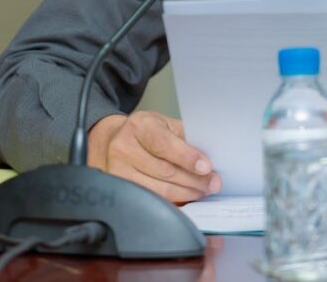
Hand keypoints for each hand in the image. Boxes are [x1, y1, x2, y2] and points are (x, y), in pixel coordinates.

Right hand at [87, 111, 220, 202]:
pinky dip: (172, 201)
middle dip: (193, 179)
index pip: (163, 143)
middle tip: (213, 183)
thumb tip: (207, 160)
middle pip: (164, 170)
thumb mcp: (164, 125)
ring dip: (185, 192)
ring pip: (158, 189)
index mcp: (138, 126)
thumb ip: (184, 138)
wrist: (114, 141)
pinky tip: (185, 199)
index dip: (187, 157)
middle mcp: (123, 148)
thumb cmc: (146, 132)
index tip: (207, 167)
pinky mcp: (119, 190)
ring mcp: (117, 171)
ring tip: (202, 191)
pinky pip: (150, 199)